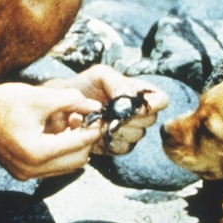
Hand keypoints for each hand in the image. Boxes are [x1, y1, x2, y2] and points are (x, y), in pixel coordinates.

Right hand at [0, 81, 102, 179]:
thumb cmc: (4, 102)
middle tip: (84, 118)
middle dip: (84, 140)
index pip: (77, 145)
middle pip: (76, 161)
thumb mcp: (41, 97)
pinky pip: (52, 167)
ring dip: (73, 147)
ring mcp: (25, 174)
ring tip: (69, 123)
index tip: (101, 117)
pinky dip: (60, 152)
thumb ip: (71, 102)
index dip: (92, 130)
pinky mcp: (22, 173)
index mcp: (36, 152)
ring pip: (66, 166)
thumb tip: (96, 106)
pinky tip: (57, 132)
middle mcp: (30, 169)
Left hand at [45, 65, 168, 155]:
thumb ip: (118, 83)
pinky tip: (94, 131)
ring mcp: (128, 131)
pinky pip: (121, 148)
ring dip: (115, 128)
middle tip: (109, 111)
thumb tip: (128, 99)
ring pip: (135, 135)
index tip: (135, 104)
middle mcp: (138, 113)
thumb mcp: (100, 75)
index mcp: (138, 93)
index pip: (160, 100)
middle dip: (128, 116)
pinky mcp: (115, 146)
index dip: (153, 104)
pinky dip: (107, 140)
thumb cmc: (83, 86)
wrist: (61, 106)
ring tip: (97, 118)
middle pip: (149, 120)